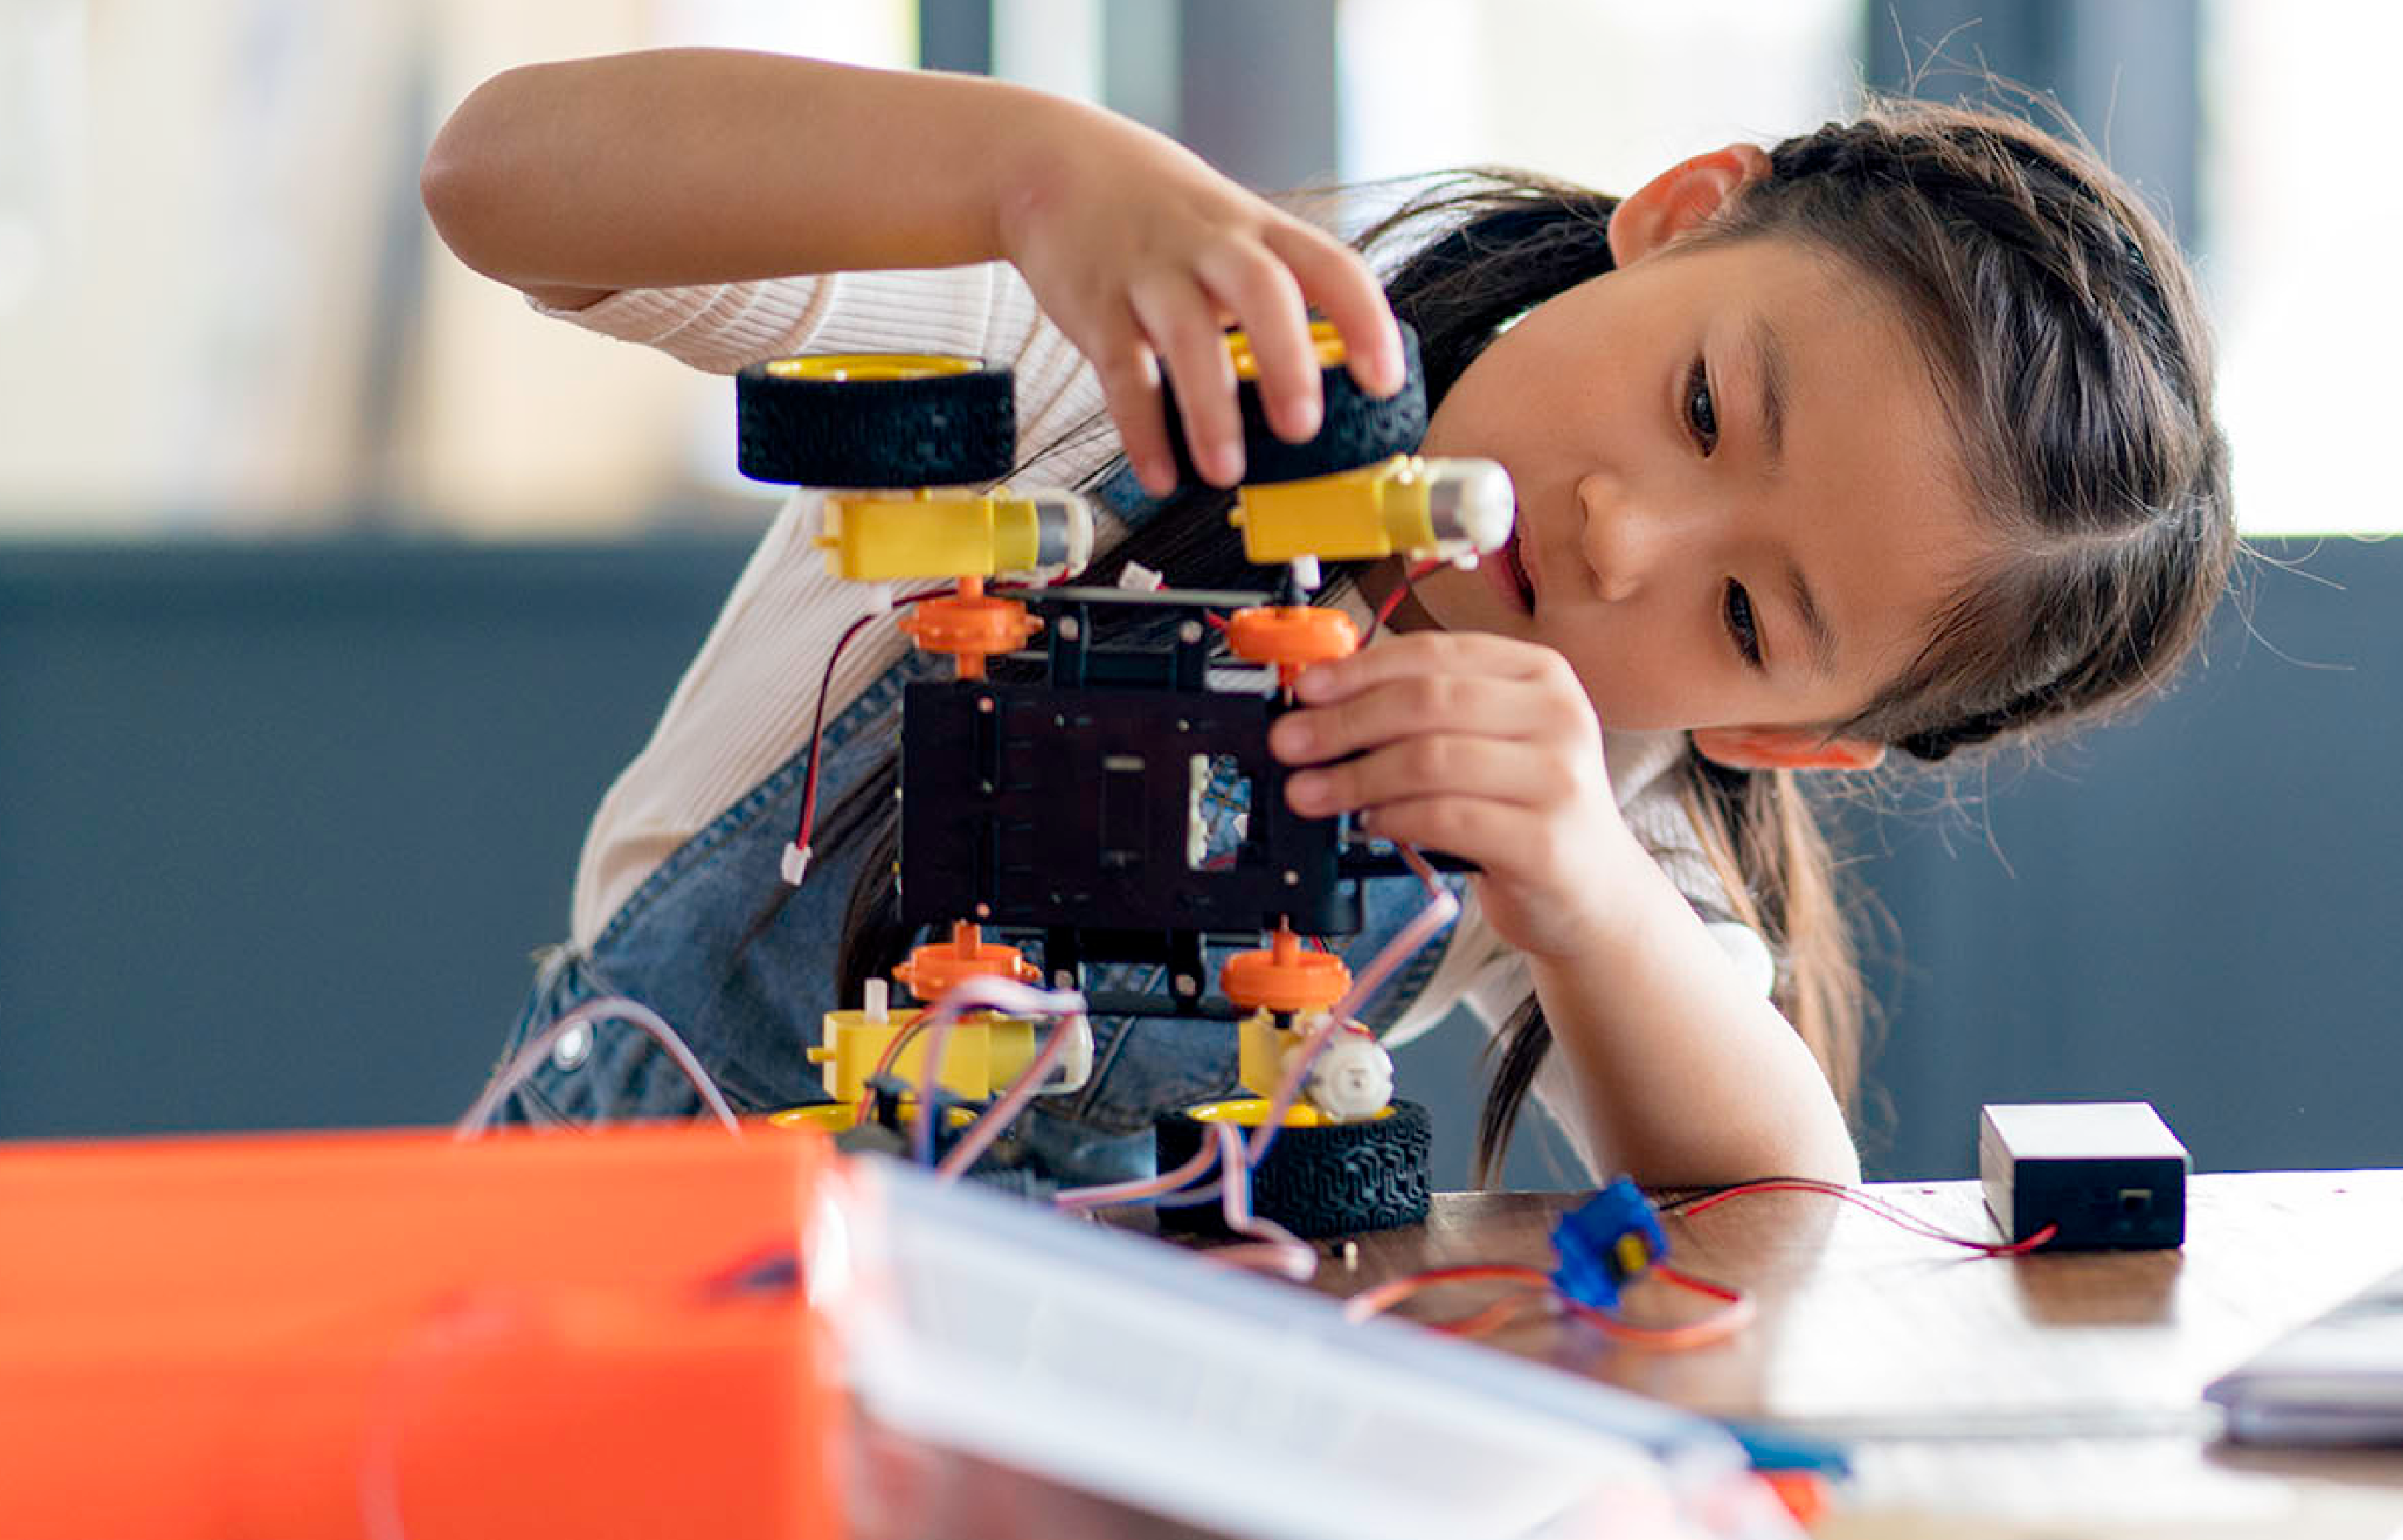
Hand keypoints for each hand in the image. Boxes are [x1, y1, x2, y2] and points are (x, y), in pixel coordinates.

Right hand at [994, 98, 1402, 494]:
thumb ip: (1273, 292)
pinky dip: (1141, 428)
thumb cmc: (1159, 212)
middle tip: (1302, 428)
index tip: (1385, 381)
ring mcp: (1150, 274)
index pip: (1330, 265)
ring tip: (1225, 471)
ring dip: (1210, 409)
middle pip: (1261, 291)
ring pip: (1187, 336)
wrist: (1053, 162)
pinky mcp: (1095, 307)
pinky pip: (1121, 373)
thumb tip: (1323, 384)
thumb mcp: (1229, 228)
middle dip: (1287, 361)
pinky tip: (1160, 473)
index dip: (1364, 321)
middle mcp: (1209, 246)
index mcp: (1258, 230)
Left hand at [1268, 632, 1643, 960]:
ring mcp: (1558, 778)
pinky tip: (1367, 825)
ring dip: (1354, 777)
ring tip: (1310, 793)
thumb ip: (1425, 713)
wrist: (1593, 893)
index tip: (1304, 691)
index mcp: (1539, 674)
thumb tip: (1322, 705)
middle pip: (1426, 701)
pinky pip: (1446, 818)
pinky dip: (1393, 819)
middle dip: (1343, 723)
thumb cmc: (1524, 811)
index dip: (1357, 669)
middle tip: (1289, 745)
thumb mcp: (1488, 742)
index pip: (1432, 652)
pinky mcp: (1545, 841)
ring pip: (1430, 759)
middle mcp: (1558, 716)